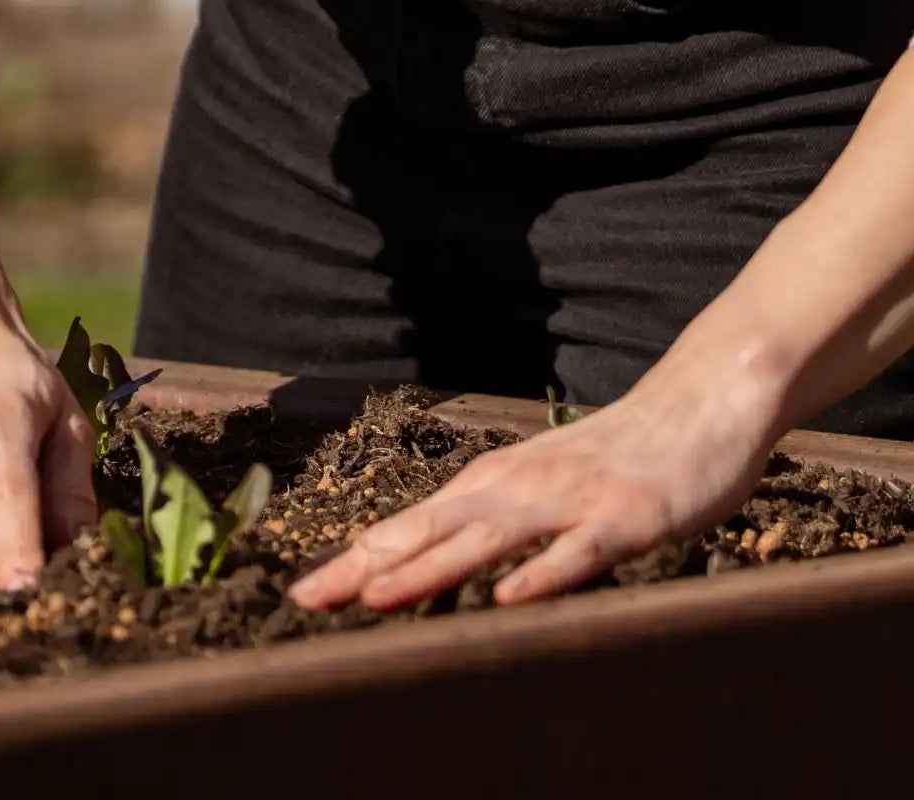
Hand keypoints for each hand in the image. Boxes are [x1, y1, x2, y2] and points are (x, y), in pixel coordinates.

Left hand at [290, 358, 780, 610]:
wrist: (700, 401)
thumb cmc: (618, 458)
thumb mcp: (544, 490)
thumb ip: (495, 527)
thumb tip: (437, 568)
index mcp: (493, 484)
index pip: (410, 527)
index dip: (355, 560)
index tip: (301, 593)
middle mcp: (517, 487)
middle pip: (429, 531)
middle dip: (366, 567)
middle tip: (307, 598)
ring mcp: (569, 500)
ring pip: (487, 540)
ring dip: (431, 569)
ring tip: (377, 597)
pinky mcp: (624, 516)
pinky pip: (578, 551)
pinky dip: (542, 574)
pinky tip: (510, 599)